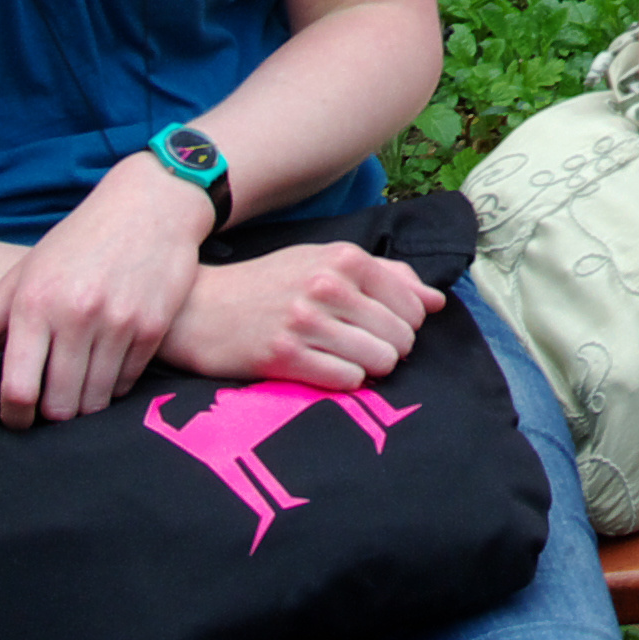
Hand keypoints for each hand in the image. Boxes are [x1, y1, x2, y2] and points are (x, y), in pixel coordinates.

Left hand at [0, 154, 211, 426]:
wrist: (149, 203)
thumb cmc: (75, 243)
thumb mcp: (20, 278)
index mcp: (34, 304)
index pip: (18, 389)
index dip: (14, 417)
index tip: (16, 419)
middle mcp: (76, 315)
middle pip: (59, 405)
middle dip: (51, 413)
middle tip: (50, 403)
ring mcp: (119, 322)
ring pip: (95, 401)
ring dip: (83, 403)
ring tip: (77, 388)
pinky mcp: (153, 327)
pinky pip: (126, 384)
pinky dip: (113, 385)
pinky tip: (106, 367)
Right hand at [162, 244, 442, 387]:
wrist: (201, 308)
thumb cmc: (270, 284)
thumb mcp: (326, 262)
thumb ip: (387, 276)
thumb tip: (436, 301)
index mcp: (344, 258)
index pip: (413, 303)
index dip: (407, 322)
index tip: (382, 326)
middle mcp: (328, 285)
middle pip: (402, 335)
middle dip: (391, 348)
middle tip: (363, 347)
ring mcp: (306, 321)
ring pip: (381, 360)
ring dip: (370, 367)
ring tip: (346, 359)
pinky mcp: (284, 356)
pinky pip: (348, 381)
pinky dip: (344, 381)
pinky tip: (323, 369)